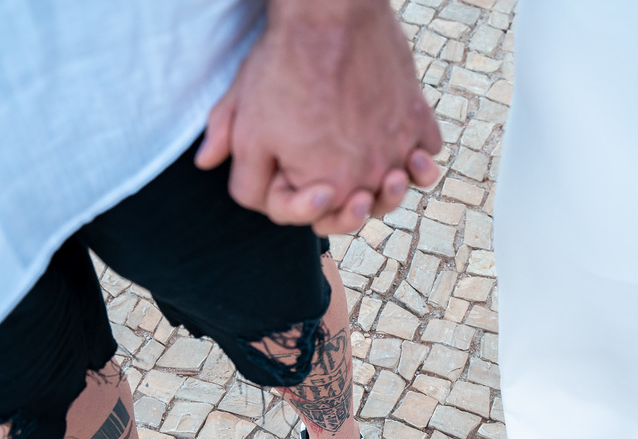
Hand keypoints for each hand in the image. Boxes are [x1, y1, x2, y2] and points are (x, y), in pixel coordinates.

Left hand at [195, 0, 441, 232]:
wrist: (330, 13)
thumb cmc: (285, 68)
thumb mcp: (246, 122)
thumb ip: (237, 162)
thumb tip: (209, 166)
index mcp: (326, 188)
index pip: (315, 218)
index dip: (298, 206)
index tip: (301, 186)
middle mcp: (369, 175)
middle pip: (361, 209)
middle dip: (347, 208)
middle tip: (341, 191)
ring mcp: (398, 146)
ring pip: (399, 186)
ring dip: (390, 189)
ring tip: (383, 176)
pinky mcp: (418, 117)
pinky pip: (428, 150)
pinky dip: (420, 154)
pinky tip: (407, 148)